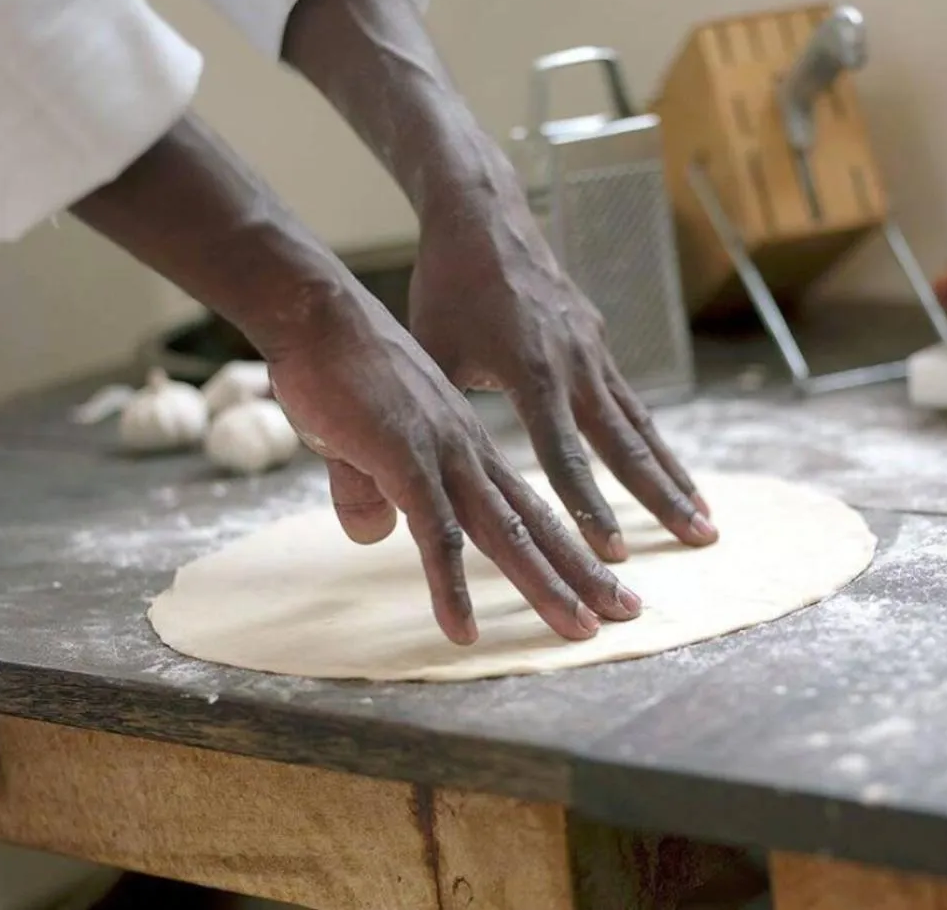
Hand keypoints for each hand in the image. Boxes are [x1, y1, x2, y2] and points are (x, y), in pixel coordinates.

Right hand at [267, 289, 640, 644]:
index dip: (568, 547)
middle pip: (538, 525)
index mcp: (469, 446)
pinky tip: (463, 631)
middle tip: (627, 614)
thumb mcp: (360, 441)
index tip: (601, 582)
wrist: (318, 315)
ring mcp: (444, 457)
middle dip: (584, 574)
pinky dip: (451, 586)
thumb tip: (374, 535)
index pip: (531, 506)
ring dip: (545, 586)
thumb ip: (371, 489)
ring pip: (507, 533)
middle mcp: (470, 453)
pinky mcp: (407, 461)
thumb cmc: (339, 369)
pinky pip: (437, 536)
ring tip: (581, 630)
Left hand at [408, 157, 716, 563]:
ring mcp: (593, 351)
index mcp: (532, 373)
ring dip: (674, 475)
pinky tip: (670, 469)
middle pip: (628, 446)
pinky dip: (653, 441)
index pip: (566, 456)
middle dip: (665, 499)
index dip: (591, 508)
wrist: (484, 214)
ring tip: (705, 517)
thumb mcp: (432, 352)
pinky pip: (632, 402)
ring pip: (642, 426)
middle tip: (704, 540)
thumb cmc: (447, 287)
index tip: (617, 554)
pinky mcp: (597, 341)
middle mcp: (575, 365)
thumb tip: (412, 487)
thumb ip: (437, 418)